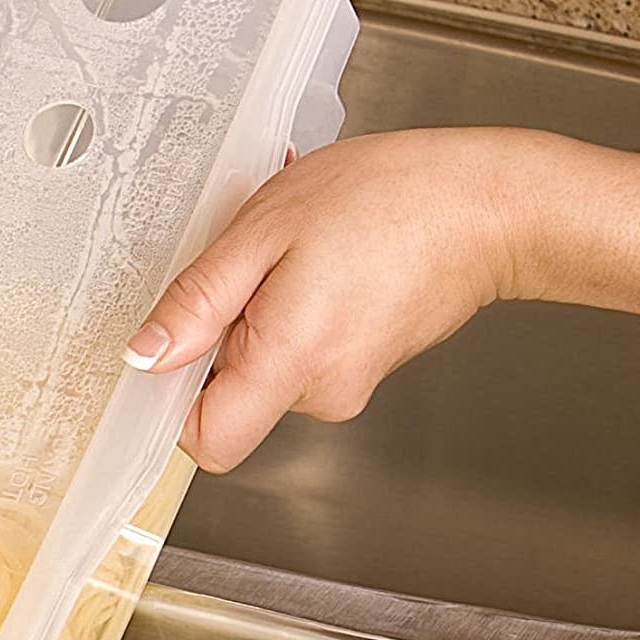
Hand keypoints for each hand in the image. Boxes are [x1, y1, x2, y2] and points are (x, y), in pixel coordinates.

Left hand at [126, 125, 639, 472]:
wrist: (493, 203)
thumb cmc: (390, 199)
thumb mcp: (265, 230)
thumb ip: (199, 302)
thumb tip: (146, 356)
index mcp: (290, 364)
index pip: (205, 441)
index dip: (173, 398)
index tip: (173, 343)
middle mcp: (321, 393)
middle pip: (230, 393)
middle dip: (225, 328)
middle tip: (258, 259)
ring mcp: (348, 384)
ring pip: (266, 365)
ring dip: (262, 307)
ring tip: (299, 249)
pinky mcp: (364, 366)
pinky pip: (301, 349)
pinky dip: (295, 306)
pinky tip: (324, 256)